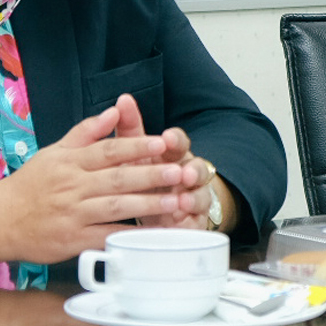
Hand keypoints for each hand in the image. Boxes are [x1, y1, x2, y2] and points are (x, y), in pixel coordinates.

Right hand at [0, 104, 196, 262]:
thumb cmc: (30, 185)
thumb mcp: (54, 151)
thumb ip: (86, 132)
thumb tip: (115, 110)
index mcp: (70, 162)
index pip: (108, 150)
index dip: (137, 147)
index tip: (162, 143)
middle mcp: (72, 187)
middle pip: (117, 178)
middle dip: (151, 175)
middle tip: (179, 171)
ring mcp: (73, 214)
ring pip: (115, 207)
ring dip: (147, 204)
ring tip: (175, 201)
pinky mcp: (72, 240)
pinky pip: (106, 236)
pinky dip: (130, 236)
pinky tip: (152, 234)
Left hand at [112, 93, 223, 231]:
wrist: (163, 204)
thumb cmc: (148, 172)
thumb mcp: (136, 149)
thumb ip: (130, 126)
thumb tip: (123, 99)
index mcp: (174, 154)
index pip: (180, 143)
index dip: (175, 141)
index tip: (167, 138)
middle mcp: (189, 173)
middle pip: (199, 169)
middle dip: (192, 171)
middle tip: (184, 173)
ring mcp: (194, 198)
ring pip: (202, 197)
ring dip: (194, 199)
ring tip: (183, 202)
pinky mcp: (193, 222)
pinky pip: (195, 224)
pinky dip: (189, 225)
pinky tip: (181, 226)